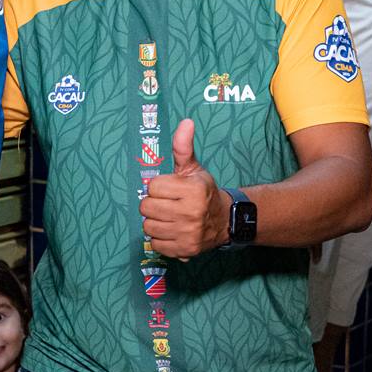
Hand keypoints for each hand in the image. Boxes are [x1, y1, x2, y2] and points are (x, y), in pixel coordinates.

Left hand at [140, 120, 228, 259]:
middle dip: (154, 204)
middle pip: (147, 207)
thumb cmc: (203, 192)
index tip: (171, 189)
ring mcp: (188, 233)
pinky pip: (156, 244)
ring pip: (148, 226)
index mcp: (193, 190)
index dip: (159, 187)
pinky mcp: (185, 249)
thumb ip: (183, 147)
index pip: (153, 187)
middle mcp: (191, 212)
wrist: (224, 220)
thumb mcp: (194, 168)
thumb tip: (186, 122)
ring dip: (156, 222)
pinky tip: (172, 231)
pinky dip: (161, 239)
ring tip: (169, 217)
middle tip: (168, 204)